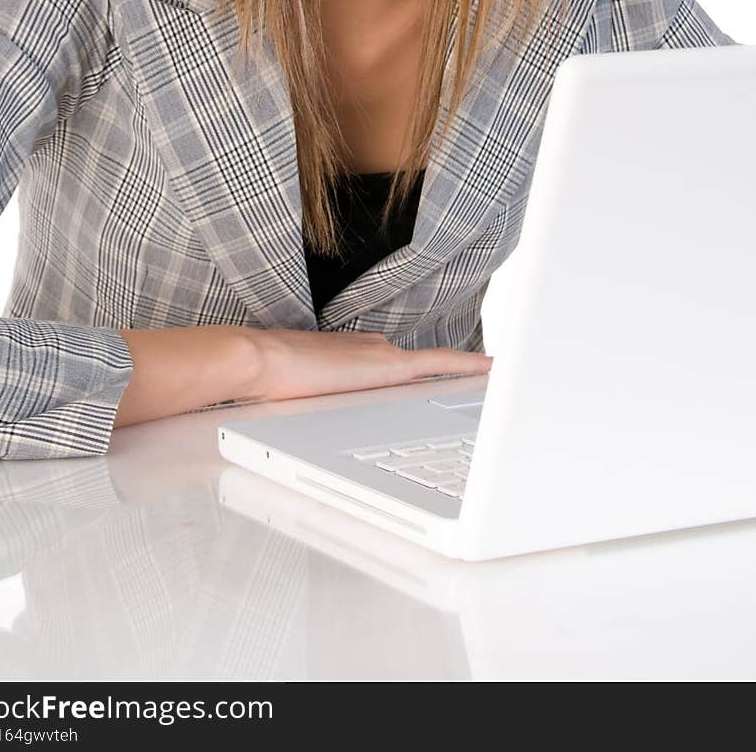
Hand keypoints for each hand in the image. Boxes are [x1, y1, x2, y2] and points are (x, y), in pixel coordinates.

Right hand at [245, 327, 492, 403]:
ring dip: (461, 376)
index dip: (420, 376)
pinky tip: (491, 369)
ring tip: (492, 381)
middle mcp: (375, 348)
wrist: (263, 360)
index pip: (395, 366)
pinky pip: (440, 363)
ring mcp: (383, 355)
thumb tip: (325, 407)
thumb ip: (326, 397)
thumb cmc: (273, 381)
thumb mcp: (305, 392)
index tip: (442, 378)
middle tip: (482, 385)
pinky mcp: (389, 365)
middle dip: (447, 380)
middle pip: (418, 371)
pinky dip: (467, 364)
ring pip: (433, 369)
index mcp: (356, 354)